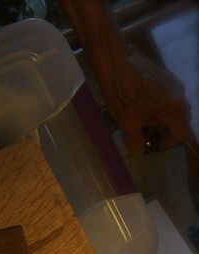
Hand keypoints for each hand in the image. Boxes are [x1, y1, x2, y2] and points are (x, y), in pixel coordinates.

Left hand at [58, 0, 190, 154]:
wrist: (115, 59)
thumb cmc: (123, 92)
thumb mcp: (127, 122)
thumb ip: (136, 140)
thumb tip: (138, 151)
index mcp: (175, 108)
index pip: (181, 134)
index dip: (167, 143)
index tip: (153, 144)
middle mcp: (180, 94)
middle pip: (177, 120)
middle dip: (162, 130)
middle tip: (144, 133)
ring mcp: (173, 83)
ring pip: (170, 108)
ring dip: (157, 118)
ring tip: (137, 119)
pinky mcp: (164, 75)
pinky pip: (165, 97)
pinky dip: (155, 106)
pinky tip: (137, 105)